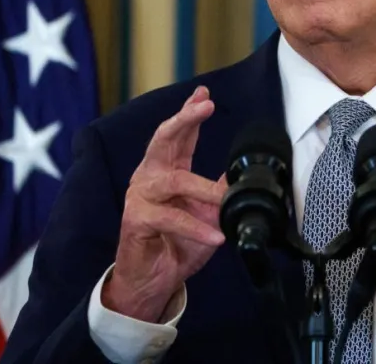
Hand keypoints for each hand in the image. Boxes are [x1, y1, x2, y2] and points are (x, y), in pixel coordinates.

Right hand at [102, 86, 226, 321]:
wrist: (154, 282)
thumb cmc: (178, 244)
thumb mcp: (207, 214)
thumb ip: (218, 190)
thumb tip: (239, 172)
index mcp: (167, 170)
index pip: (179, 135)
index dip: (190, 113)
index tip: (204, 93)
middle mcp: (151, 177)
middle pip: (164, 139)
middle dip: (185, 119)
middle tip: (204, 105)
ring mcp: (141, 196)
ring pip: (175, 181)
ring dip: (204, 189)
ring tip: (224, 197)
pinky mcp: (137, 220)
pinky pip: (171, 218)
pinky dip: (196, 228)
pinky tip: (215, 236)